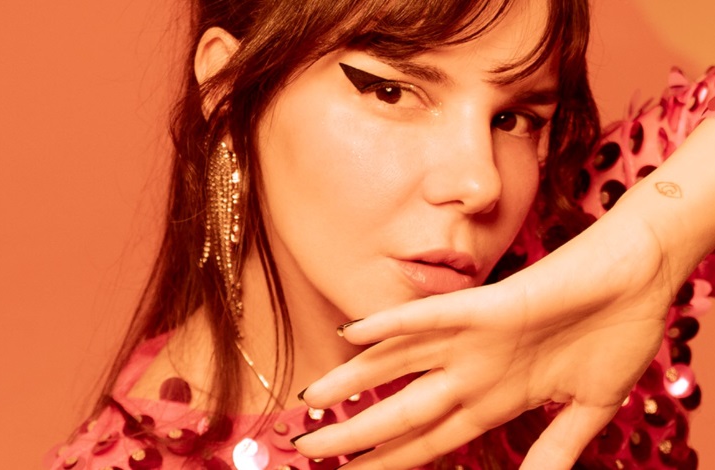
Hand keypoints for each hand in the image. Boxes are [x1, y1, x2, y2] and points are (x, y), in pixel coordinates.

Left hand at [294, 206, 677, 468]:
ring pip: (399, 364)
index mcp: (493, 398)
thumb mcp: (586, 411)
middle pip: (401, 410)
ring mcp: (475, 341)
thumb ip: (554, 449)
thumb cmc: (615, 338)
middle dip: (355, 434)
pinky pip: (430, 316)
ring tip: (308, 400)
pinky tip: (351, 330)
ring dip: (353, 382)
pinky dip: (391, 323)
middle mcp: (472, 371)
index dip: (388, 460)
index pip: (428, 440)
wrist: (639, 281)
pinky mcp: (487, 308)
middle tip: (307, 449)